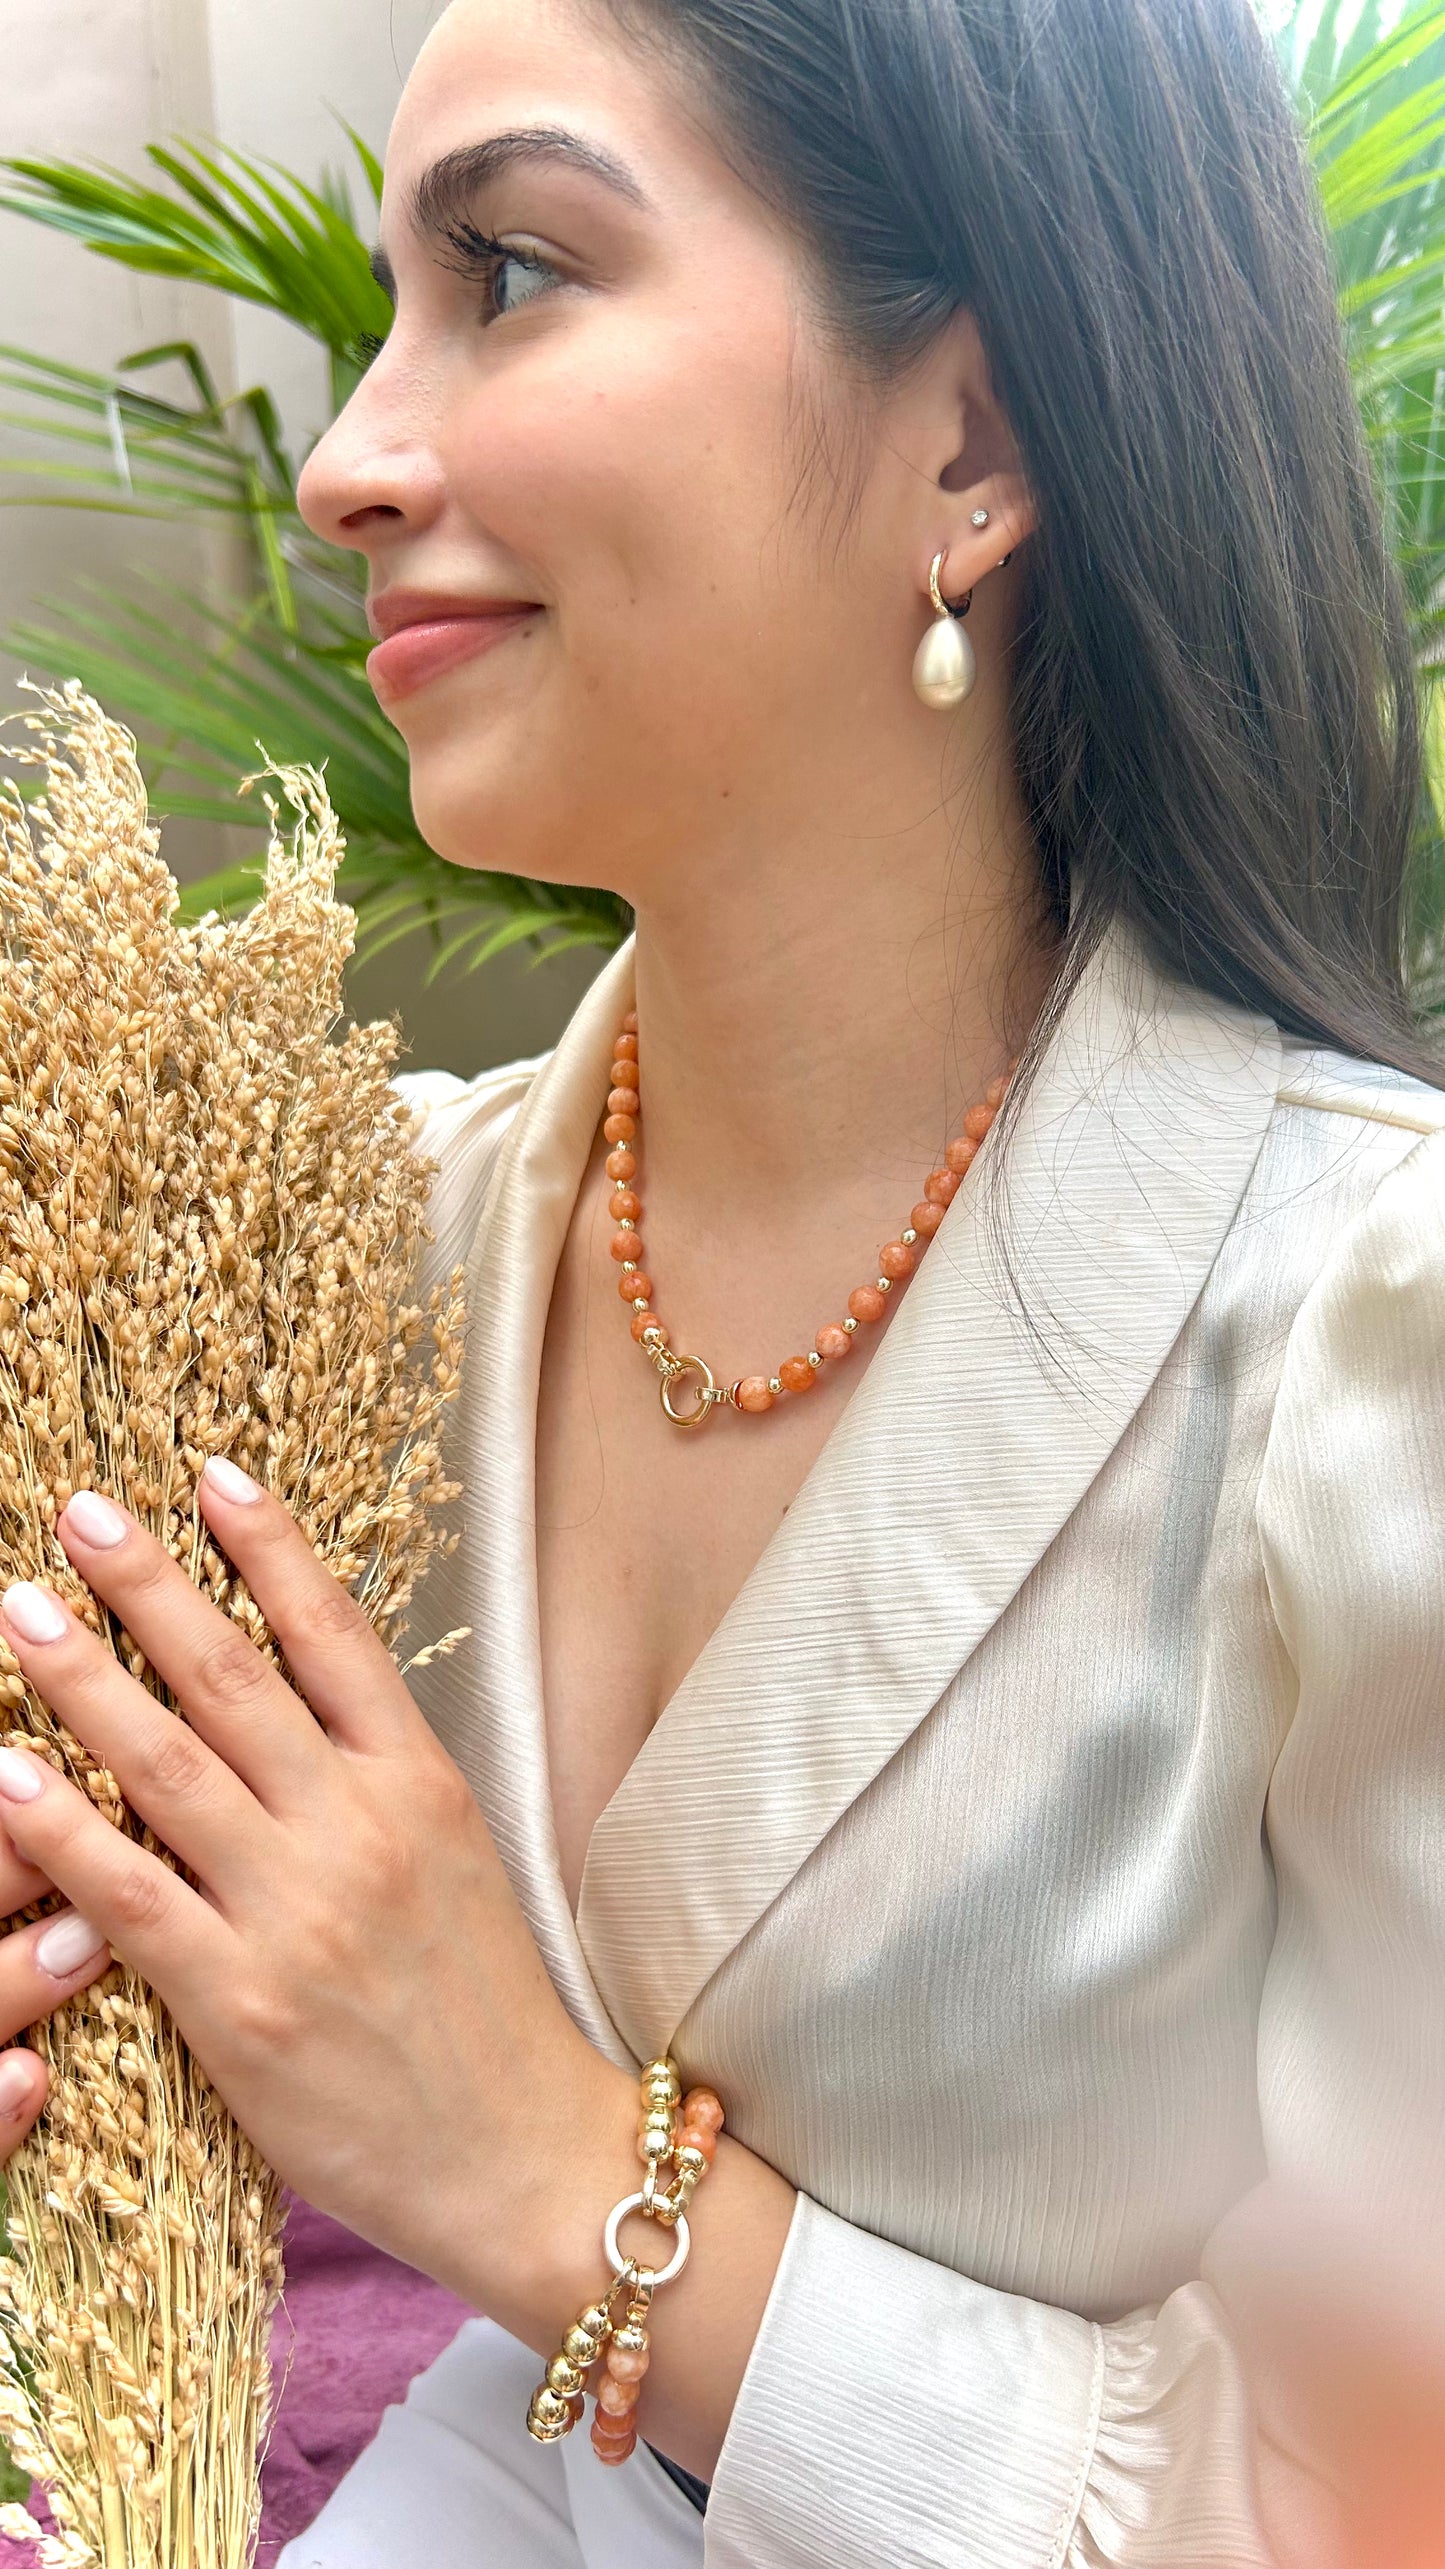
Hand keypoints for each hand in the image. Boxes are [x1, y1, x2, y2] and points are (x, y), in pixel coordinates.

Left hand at [0, 1461, 632, 2309]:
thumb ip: (374, 1786)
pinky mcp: (242, 2003)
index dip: (269, 1546)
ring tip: (19, 1608)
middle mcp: (361, 1827)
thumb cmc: (486, 2013)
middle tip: (81, 1510)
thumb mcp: (458, 1865)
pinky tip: (9, 1775)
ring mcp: (300, 1911)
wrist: (526, 2153)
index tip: (211, 1473)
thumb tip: (284, 1713)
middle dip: (149, 1585)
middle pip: (236, 1676)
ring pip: (171, 1765)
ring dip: (83, 1678)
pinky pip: (135, 1896)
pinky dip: (64, 1830)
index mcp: (421, 1784)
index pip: (334, 1634)